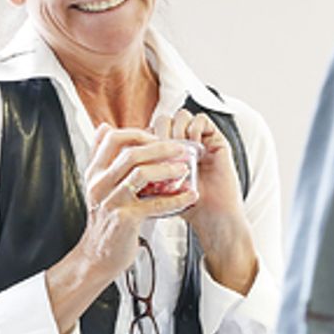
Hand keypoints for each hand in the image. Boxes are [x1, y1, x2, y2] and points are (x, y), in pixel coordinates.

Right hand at [77, 124, 198, 281]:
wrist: (97, 256)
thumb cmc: (104, 220)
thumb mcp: (97, 185)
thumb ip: (102, 157)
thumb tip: (104, 127)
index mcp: (94, 173)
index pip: (112, 139)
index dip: (137, 133)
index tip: (156, 136)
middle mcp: (100, 185)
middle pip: (130, 153)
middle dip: (159, 147)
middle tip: (180, 148)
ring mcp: (111, 202)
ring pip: (140, 174)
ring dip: (167, 169)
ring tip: (185, 169)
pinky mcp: (125, 220)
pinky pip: (154, 204)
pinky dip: (175, 199)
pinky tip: (189, 195)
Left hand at [154, 109, 257, 292]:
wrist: (211, 218)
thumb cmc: (185, 207)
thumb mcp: (155, 190)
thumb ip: (140, 174)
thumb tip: (117, 165)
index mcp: (166, 153)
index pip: (150, 130)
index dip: (144, 138)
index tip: (143, 156)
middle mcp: (182, 143)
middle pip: (163, 120)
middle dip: (158, 134)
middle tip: (158, 153)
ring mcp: (199, 140)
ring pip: (181, 115)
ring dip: (176, 130)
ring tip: (176, 150)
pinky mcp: (216, 139)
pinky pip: (202, 120)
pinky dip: (194, 128)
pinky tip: (192, 146)